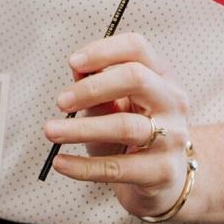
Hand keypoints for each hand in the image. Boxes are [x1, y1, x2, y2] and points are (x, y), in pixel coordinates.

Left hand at [42, 33, 192, 219]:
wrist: (165, 176)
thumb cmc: (133, 128)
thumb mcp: (116, 102)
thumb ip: (97, 83)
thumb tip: (77, 69)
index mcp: (161, 75)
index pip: (137, 47)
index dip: (103, 51)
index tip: (73, 63)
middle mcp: (172, 101)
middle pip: (136, 78)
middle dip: (92, 88)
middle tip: (60, 101)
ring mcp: (172, 136)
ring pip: (125, 126)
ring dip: (81, 128)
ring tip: (51, 131)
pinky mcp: (163, 171)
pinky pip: (117, 168)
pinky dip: (83, 166)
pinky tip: (61, 163)